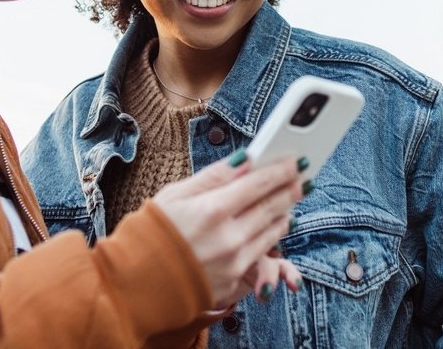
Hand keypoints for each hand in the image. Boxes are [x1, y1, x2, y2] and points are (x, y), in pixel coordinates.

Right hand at [152, 151, 305, 305]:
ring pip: (272, 231)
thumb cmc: (150, 234)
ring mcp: (234, 262)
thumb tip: (244, 158)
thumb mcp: (174, 195)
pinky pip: (263, 254)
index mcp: (211, 210)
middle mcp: (228, 237)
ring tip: (294, 197)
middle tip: (306, 176)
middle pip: (271, 206)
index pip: (258, 183)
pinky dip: (273, 236)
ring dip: (286, 211)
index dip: (282, 170)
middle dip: (291, 189)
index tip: (297, 160)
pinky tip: (277, 225)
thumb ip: (213, 177)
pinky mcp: (234, 280)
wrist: (136, 284)